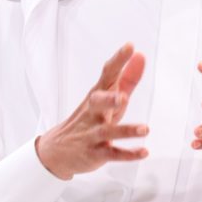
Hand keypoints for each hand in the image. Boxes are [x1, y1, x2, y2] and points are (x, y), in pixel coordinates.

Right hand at [36, 43, 147, 179]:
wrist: (57, 151)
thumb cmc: (89, 119)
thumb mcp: (107, 98)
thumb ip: (127, 78)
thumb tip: (140, 56)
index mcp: (97, 95)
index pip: (107, 75)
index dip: (118, 60)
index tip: (129, 47)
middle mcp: (93, 113)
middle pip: (98, 102)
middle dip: (109, 99)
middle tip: (123, 97)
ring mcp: (92, 134)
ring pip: (108, 131)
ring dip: (126, 130)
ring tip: (145, 129)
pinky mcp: (95, 154)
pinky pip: (111, 154)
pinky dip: (128, 154)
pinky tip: (144, 151)